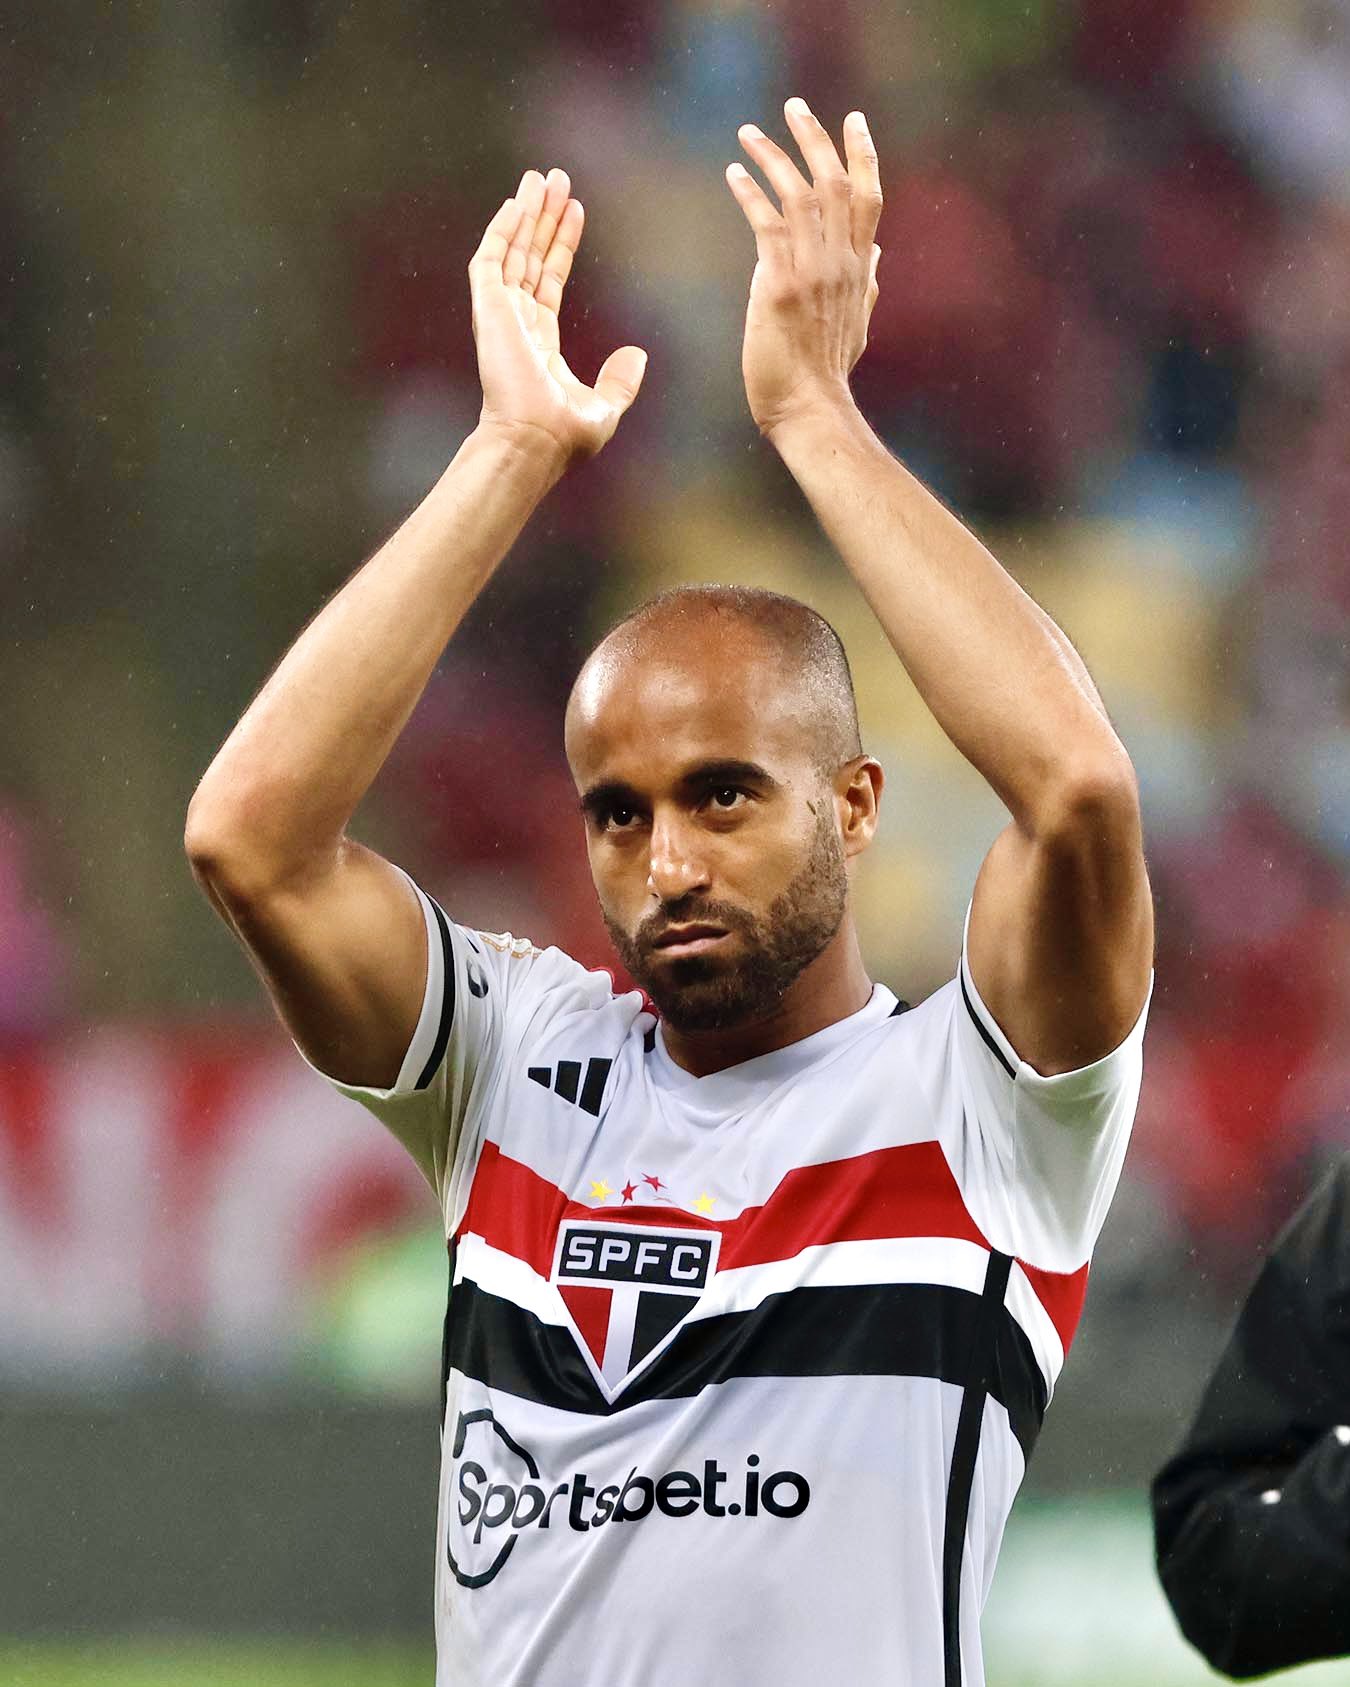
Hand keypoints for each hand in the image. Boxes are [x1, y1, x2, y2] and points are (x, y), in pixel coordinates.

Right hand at [469, 169, 647, 466]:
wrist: (536, 441)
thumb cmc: (564, 436)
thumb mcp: (604, 408)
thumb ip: (619, 381)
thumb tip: (636, 355)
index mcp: (540, 345)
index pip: (549, 282)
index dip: (562, 246)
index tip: (576, 212)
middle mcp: (517, 325)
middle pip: (530, 257)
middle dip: (543, 218)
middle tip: (555, 179)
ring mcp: (501, 316)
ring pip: (512, 251)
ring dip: (526, 214)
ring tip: (541, 177)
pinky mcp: (490, 310)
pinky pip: (491, 260)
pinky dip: (502, 230)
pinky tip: (516, 203)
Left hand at [725, 98, 881, 437]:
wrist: (810, 410)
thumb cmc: (826, 375)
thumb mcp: (857, 324)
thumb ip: (866, 283)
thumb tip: (876, 253)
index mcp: (859, 269)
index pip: (868, 198)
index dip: (863, 154)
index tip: (852, 120)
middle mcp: (840, 263)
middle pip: (835, 183)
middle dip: (815, 138)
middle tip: (795, 106)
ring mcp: (812, 273)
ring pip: (799, 195)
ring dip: (773, 156)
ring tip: (749, 132)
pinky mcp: (779, 286)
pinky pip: (766, 224)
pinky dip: (750, 193)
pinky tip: (734, 174)